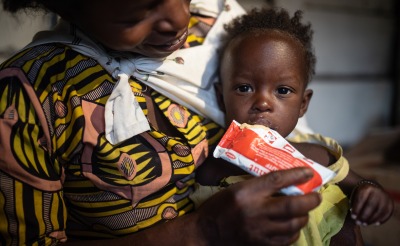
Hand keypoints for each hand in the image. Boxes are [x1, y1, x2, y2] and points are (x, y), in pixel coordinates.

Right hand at [196, 167, 321, 245]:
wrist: (206, 233)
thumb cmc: (220, 207)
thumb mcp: (235, 189)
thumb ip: (258, 186)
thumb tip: (285, 182)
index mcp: (246, 192)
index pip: (276, 180)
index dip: (296, 175)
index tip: (309, 172)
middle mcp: (254, 211)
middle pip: (291, 205)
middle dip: (310, 200)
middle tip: (317, 196)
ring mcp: (259, 231)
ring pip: (292, 224)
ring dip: (303, 217)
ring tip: (305, 212)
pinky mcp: (261, 245)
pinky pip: (286, 240)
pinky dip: (294, 232)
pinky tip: (292, 227)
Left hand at [350, 180, 393, 225]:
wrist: (374, 190)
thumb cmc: (362, 196)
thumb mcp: (356, 195)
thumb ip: (354, 204)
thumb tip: (354, 217)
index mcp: (366, 188)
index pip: (361, 199)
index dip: (357, 209)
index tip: (353, 217)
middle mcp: (377, 191)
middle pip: (371, 205)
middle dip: (364, 216)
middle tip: (358, 223)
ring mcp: (385, 197)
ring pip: (379, 210)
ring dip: (372, 219)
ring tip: (364, 224)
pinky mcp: (390, 203)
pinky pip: (387, 213)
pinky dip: (381, 219)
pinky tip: (375, 224)